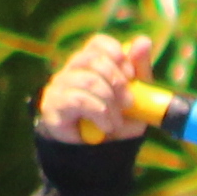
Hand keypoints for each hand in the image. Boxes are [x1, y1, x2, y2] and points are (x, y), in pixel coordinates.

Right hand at [34, 32, 161, 151]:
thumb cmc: (116, 121)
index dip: (116, 55)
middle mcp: (72, 69)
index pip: (98, 43)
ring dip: (109, 103)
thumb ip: (140, 69)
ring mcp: (59, 85)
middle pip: (94, 59)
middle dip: (117, 82)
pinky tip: (105, 127)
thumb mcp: (137, 97)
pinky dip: (99, 114)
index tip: (131, 75)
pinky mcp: (53, 104)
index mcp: (91, 62)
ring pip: (89, 80)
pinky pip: (79, 100)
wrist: (98, 155)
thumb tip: (143, 40)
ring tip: (116, 121)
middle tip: (128, 103)